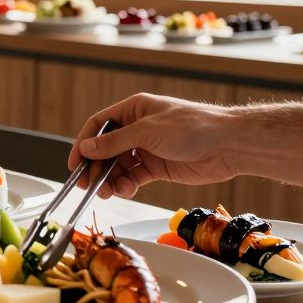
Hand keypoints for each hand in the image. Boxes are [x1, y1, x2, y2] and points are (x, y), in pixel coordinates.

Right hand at [66, 93, 239, 199]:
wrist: (227, 145)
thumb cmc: (193, 127)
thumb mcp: (147, 132)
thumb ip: (115, 142)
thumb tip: (87, 148)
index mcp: (134, 110)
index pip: (99, 126)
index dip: (84, 144)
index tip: (75, 163)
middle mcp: (138, 129)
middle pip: (106, 149)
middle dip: (97, 168)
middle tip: (89, 185)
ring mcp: (147, 148)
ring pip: (119, 166)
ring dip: (111, 180)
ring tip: (110, 192)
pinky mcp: (158, 167)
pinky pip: (134, 177)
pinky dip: (127, 185)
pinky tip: (127, 190)